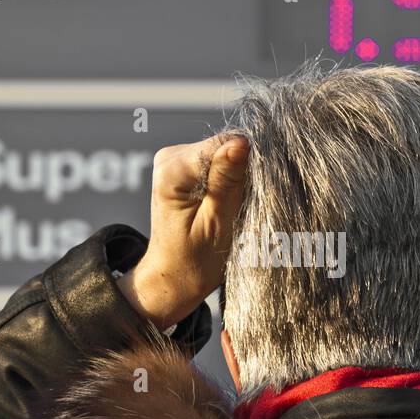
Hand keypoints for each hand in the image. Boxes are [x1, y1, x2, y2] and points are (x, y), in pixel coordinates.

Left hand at [117, 133, 249, 329]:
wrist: (174, 275)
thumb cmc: (193, 260)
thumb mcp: (216, 224)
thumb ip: (228, 181)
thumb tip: (242, 143)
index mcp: (173, 171)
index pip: (224, 145)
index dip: (247, 165)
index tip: (250, 195)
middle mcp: (170, 157)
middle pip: (224, 146)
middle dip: (242, 172)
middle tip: (239, 208)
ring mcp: (176, 159)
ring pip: (224, 152)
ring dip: (237, 177)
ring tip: (232, 209)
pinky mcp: (185, 165)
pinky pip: (218, 160)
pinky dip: (229, 179)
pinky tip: (226, 202)